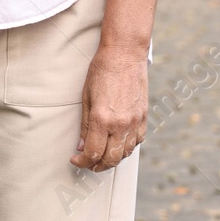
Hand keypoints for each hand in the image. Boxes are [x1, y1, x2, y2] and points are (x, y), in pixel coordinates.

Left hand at [71, 45, 147, 171]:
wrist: (124, 54)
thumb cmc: (102, 71)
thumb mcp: (86, 97)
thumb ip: (84, 125)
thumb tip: (81, 146)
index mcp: (102, 119)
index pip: (92, 153)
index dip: (82, 161)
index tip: (75, 159)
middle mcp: (120, 124)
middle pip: (110, 159)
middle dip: (97, 166)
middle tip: (88, 164)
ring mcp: (135, 122)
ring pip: (125, 153)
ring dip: (112, 159)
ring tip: (101, 156)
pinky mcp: (144, 117)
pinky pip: (137, 141)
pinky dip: (127, 147)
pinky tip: (118, 144)